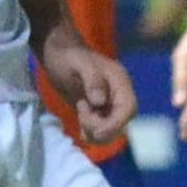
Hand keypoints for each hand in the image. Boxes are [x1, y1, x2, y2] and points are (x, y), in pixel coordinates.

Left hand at [39, 29, 134, 150]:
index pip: (129, 108)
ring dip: (95, 130)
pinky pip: (101, 129)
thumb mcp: (78, 64)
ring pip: (112, 129)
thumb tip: (100, 102)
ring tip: (79, 110)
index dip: (116, 123)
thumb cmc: (67, 56)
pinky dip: (91, 132)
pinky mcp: (99, 111)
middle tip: (81, 113)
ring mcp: (110, 103)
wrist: (57, 54)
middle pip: (122, 122)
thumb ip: (92, 79)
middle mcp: (119, 94)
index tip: (97, 131)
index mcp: (120, 81)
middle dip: (102, 127)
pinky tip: (79, 120)